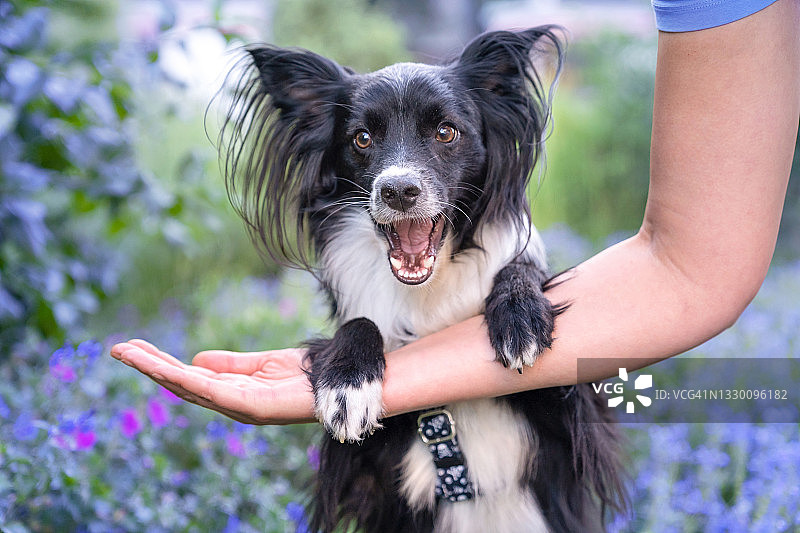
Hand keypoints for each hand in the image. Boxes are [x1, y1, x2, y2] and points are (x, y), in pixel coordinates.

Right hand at [110, 340, 315, 424]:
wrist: (337, 383)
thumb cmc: (304, 376)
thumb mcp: (261, 363)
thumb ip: (230, 363)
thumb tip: (195, 358)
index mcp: (230, 391)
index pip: (187, 376)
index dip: (159, 363)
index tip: (132, 347)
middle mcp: (230, 402)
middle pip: (181, 383)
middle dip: (149, 366)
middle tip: (118, 349)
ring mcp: (240, 407)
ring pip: (190, 387)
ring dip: (159, 371)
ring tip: (131, 354)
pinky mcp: (254, 407)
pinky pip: (215, 392)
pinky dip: (189, 381)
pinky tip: (168, 369)